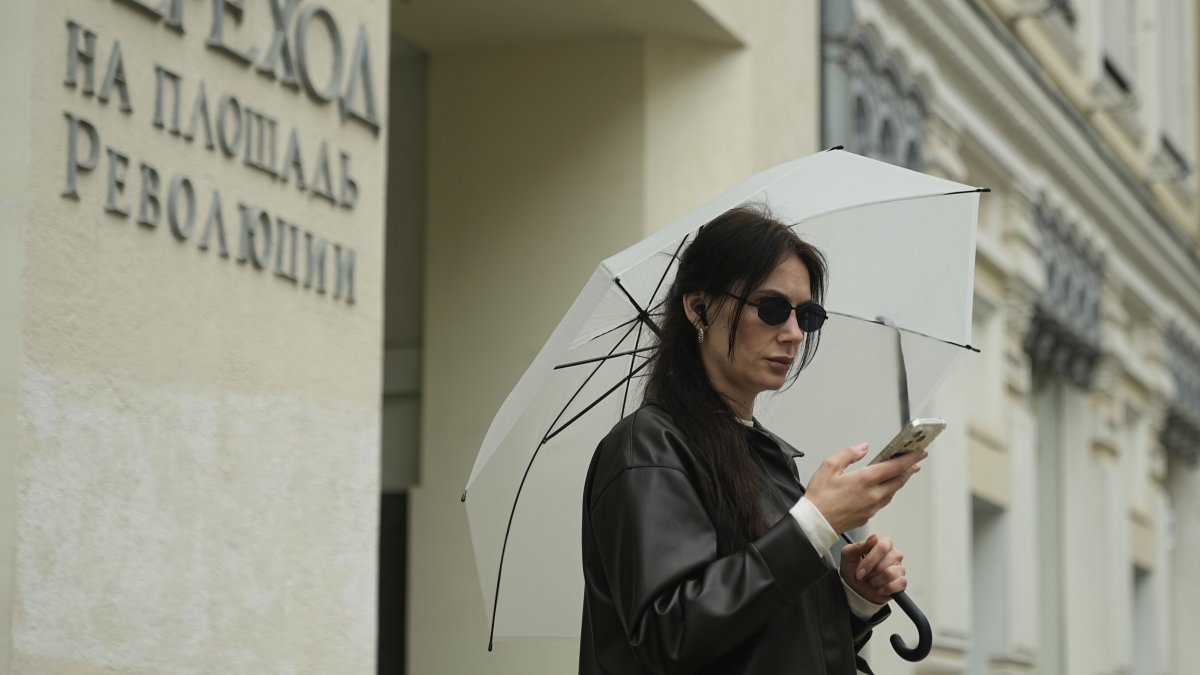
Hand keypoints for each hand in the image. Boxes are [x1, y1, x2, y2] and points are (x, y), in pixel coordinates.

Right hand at [804, 443, 923, 532]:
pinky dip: (889, 491)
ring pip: (893, 491)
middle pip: (899, 480)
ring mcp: (872, 507)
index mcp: (865, 479)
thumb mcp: (829, 467)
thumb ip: (849, 454)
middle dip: (909, 469)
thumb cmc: (819, 496)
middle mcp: (873, 494)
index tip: (920, 452)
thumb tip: (863, 447)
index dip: (910, 458)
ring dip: (900, 480)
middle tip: (916, 461)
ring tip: (903, 472)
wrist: (815, 523)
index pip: (895, 466)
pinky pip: (884, 501)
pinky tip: (885, 487)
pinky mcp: (868, 516)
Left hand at [840, 534, 906, 604]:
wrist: (855, 587)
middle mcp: (894, 554)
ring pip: (889, 575)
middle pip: (884, 564)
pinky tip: (879, 588)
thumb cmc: (853, 568)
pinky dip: (885, 589)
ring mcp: (899, 568)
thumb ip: (859, 545)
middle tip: (864, 576)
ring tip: (871, 581)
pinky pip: (898, 585)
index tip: (859, 571)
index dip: (869, 561)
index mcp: (884, 543)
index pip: (882, 547)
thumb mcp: (849, 555)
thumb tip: (874, 538)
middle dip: (870, 573)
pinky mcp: (902, 582)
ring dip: (876, 582)